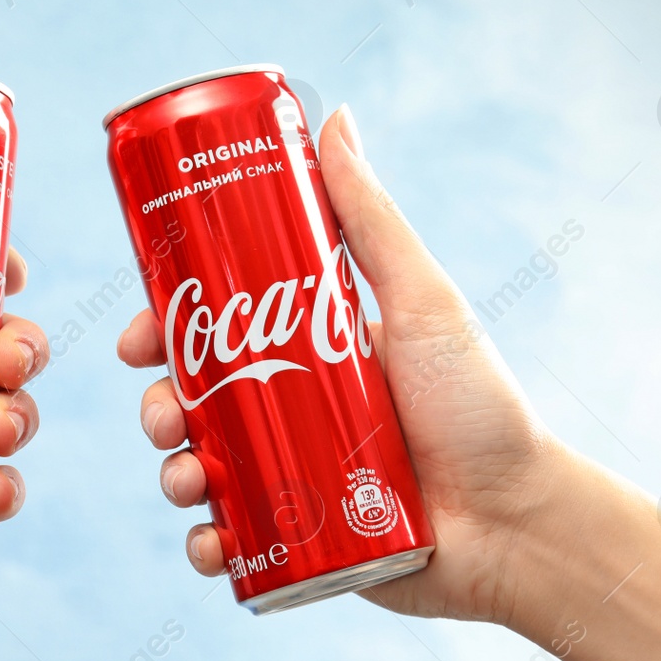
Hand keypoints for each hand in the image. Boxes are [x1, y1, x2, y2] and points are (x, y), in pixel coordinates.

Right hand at [116, 104, 564, 624]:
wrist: (519, 523)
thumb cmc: (480, 406)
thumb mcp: (420, 302)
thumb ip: (372, 219)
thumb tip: (334, 117)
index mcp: (309, 350)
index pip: (216, 330)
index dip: (167, 329)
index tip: (142, 332)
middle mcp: (293, 410)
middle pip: (194, 400)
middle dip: (158, 404)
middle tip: (161, 411)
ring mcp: (292, 478)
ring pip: (200, 469)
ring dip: (172, 471)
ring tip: (186, 478)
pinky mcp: (299, 543)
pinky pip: (233, 542)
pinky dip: (206, 543)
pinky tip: (208, 539)